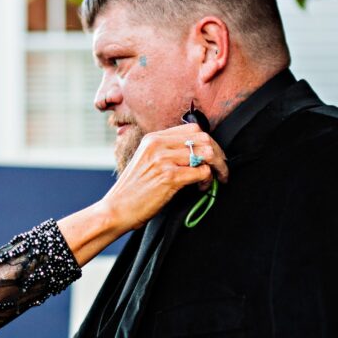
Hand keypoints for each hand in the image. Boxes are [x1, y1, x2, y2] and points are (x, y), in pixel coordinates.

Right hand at [101, 123, 227, 232]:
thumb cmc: (133, 190)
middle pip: (203, 138)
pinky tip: (200, 188)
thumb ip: (167, 152)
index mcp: (153, 138)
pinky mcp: (169, 177)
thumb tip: (197, 154)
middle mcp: (158, 145)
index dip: (208, 142)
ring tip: (212, 179)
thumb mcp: (147, 161)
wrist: (116, 209)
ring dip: (216, 168)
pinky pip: (202, 172)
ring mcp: (163, 160)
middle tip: (220, 169)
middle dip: (218, 155)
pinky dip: (207, 181)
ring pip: (207, 154)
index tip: (213, 156)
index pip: (193, 129)